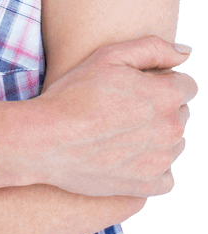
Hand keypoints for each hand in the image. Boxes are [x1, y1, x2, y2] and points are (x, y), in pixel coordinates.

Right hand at [34, 36, 197, 197]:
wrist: (47, 140)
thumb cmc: (74, 94)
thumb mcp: (109, 56)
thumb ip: (153, 48)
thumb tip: (186, 53)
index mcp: (166, 95)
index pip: (187, 86)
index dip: (162, 83)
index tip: (137, 88)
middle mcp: (172, 129)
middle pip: (181, 114)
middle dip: (161, 109)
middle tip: (124, 110)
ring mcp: (162, 160)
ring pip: (175, 143)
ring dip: (158, 137)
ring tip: (121, 132)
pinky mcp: (150, 185)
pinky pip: (166, 175)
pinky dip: (152, 167)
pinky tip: (127, 157)